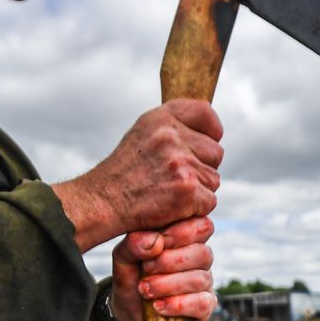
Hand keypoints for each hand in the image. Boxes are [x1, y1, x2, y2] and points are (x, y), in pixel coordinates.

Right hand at [53, 100, 223, 251]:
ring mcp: (181, 163)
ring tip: (169, 191)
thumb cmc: (125, 172)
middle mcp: (172, 136)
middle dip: (203, 166)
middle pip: (215, 151)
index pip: (204, 112)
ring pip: (213, 178)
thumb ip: (173, 127)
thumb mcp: (143, 134)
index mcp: (162, 118)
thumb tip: (210, 132)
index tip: (209, 139)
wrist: (104, 202)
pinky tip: (173, 206)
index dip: (211, 130)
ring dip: (198, 189)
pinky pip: (209, 200)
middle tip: (176, 176)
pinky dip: (195, 208)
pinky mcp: (188, 189)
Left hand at [109, 215, 215, 320]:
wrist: (128, 312)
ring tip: (145, 290)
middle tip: (147, 268)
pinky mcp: (205, 307)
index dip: (184, 232)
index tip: (160, 242)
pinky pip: (202, 303)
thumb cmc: (131, 277)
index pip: (202, 225)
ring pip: (200, 279)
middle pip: (203, 253)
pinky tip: (158, 306)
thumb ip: (133, 244)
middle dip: (171, 261)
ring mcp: (204, 283)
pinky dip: (178, 304)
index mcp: (185, 239)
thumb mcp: (123, 258)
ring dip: (169, 285)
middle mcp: (199, 258)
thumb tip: (156, 241)